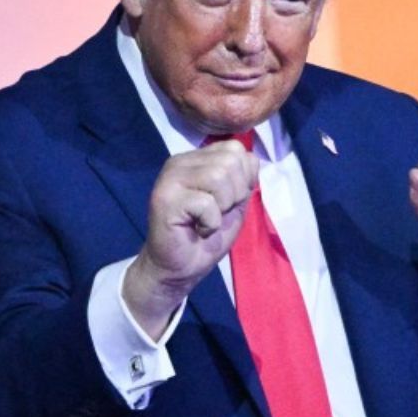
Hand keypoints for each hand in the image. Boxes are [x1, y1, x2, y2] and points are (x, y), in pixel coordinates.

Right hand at [123, 138, 259, 334]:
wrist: (180, 267)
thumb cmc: (207, 235)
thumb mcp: (235, 201)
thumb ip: (243, 177)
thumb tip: (251, 160)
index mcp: (196, 159)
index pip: (236, 149)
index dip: (244, 177)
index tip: (229, 201)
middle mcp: (180, 162)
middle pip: (230, 161)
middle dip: (235, 193)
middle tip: (218, 213)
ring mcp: (170, 178)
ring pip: (219, 176)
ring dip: (223, 207)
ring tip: (207, 220)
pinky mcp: (165, 198)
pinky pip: (207, 203)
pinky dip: (211, 223)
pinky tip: (198, 229)